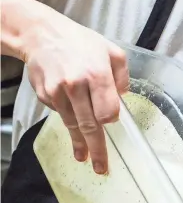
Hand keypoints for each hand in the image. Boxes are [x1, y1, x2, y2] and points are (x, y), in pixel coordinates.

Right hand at [24, 13, 128, 173]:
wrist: (40, 34)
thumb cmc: (80, 42)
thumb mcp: (111, 51)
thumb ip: (121, 76)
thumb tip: (122, 99)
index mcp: (96, 73)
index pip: (107, 110)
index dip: (111, 119)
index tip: (112, 123)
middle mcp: (76, 85)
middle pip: (89, 125)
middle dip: (97, 149)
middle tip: (102, 167)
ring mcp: (58, 92)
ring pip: (73, 125)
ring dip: (80, 144)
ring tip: (85, 158)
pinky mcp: (45, 96)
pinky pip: (61, 114)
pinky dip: (69, 118)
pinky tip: (71, 118)